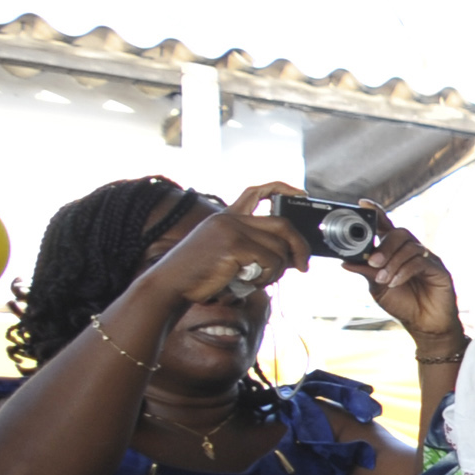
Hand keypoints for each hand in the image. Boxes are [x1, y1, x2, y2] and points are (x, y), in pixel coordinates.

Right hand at [130, 183, 311, 318]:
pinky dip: (266, 278)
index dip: (283, 189)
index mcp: (227, 217)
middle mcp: (230, 219)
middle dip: (300, 246)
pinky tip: (247, 282)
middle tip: (304, 266)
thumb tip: (294, 255)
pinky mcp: (234, 245)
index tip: (302, 194)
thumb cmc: (200, 275)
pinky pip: (270, 262)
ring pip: (279, 249)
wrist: (170, 284)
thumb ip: (255, 248)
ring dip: (276, 272)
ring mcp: (231, 230)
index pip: (257, 192)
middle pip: (282, 224)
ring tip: (257, 280)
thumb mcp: (228, 255)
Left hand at [352, 216, 463, 347]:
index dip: (377, 213)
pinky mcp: (439, 270)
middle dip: (384, 246)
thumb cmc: (403, 304)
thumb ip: (365, 272)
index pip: (386, 226)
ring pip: (409, 247)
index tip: (362, 203)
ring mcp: (427, 259)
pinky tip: (395, 282)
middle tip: (373, 263)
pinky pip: (420, 262)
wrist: (424, 326)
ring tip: (383, 280)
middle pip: (399, 233)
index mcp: (396, 252)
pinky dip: (404, 271)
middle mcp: (412, 251)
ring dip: (393, 262)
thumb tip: (345, 261)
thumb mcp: (377, 288)